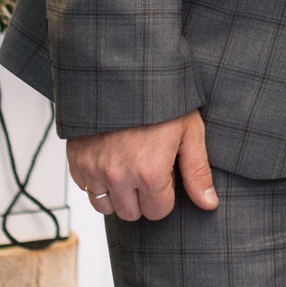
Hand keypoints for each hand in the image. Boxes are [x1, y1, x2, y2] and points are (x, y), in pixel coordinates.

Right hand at [68, 110, 218, 221]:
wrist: (123, 73)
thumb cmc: (162, 98)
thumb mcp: (189, 131)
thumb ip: (198, 172)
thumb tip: (209, 205)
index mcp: (149, 173)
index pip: (158, 211)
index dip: (166, 194)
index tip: (166, 171)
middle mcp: (118, 176)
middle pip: (132, 213)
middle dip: (143, 197)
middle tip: (148, 167)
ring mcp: (93, 169)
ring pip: (105, 207)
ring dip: (118, 194)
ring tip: (129, 166)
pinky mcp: (76, 161)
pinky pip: (86, 188)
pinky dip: (97, 179)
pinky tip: (111, 157)